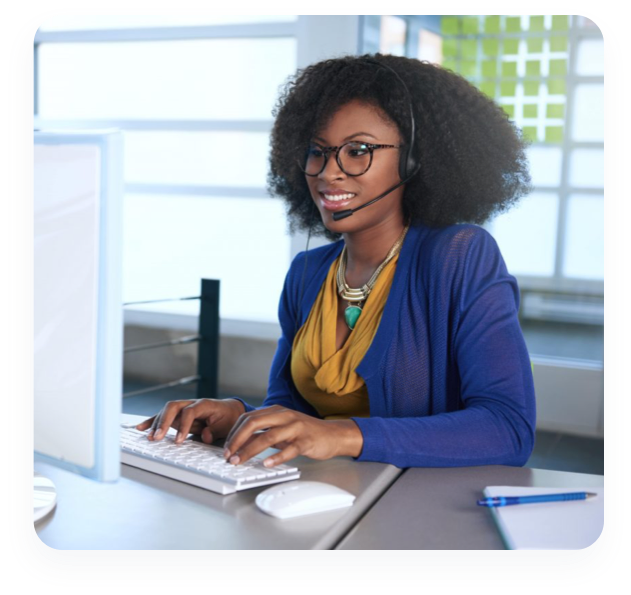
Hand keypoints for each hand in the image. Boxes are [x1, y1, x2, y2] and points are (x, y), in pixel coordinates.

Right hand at [136, 398, 244, 444]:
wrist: (230, 410)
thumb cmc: (228, 418)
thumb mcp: (226, 425)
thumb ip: (215, 431)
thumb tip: (204, 436)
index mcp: (205, 404)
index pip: (190, 411)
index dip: (183, 425)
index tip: (179, 440)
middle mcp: (191, 403)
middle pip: (173, 407)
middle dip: (164, 421)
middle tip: (158, 437)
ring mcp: (184, 407)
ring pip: (166, 411)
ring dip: (157, 423)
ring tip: (150, 437)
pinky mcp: (179, 414)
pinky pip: (164, 416)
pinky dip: (152, 421)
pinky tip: (141, 428)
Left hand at [223, 405, 362, 466]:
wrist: (333, 435)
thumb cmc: (306, 432)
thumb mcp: (282, 428)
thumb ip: (264, 432)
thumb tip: (241, 443)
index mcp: (276, 411)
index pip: (248, 418)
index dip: (234, 433)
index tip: (226, 448)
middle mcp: (284, 415)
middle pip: (254, 423)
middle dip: (237, 440)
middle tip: (229, 456)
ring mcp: (296, 427)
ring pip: (269, 436)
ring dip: (250, 450)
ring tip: (240, 461)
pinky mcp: (306, 440)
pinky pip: (290, 449)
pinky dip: (276, 457)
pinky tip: (266, 464)